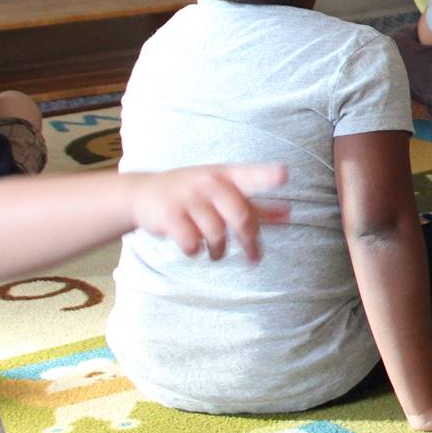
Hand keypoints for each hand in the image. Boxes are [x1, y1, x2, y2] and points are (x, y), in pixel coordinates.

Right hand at [131, 164, 289, 262]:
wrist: (143, 193)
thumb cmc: (194, 193)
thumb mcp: (224, 192)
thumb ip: (256, 205)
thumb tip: (289, 215)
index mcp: (226, 175)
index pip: (251, 175)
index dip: (266, 176)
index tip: (283, 175)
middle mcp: (208, 182)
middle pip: (240, 215)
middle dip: (250, 241)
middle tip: (255, 257)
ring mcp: (188, 197)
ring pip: (216, 234)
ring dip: (219, 251)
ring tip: (217, 253)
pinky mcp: (169, 215)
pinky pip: (191, 243)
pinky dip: (195, 251)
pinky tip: (193, 247)